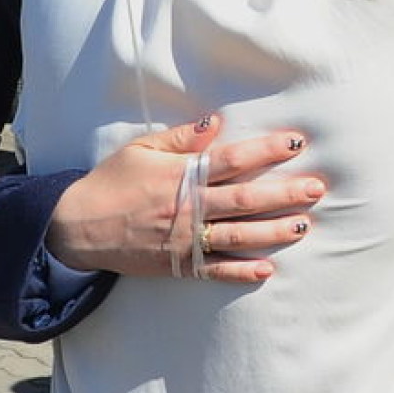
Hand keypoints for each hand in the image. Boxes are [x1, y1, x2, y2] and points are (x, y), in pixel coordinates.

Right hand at [49, 113, 324, 283]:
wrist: (77, 227)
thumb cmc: (111, 182)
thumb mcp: (140, 149)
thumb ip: (181, 138)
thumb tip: (217, 122)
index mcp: (181, 175)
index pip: (233, 159)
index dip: (266, 149)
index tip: (296, 141)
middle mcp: (188, 208)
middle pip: (245, 198)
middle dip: (283, 193)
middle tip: (316, 188)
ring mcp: (184, 240)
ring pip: (237, 235)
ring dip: (273, 231)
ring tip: (304, 226)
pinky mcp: (178, 265)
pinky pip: (215, 270)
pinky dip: (241, 270)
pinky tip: (268, 268)